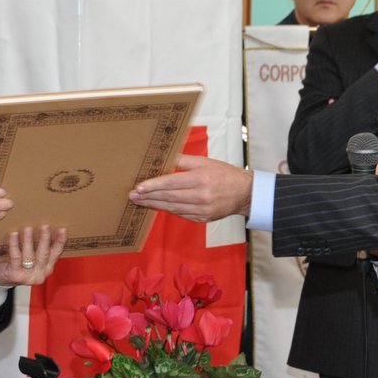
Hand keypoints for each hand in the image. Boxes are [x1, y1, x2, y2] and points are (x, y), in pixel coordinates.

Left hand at [0, 225, 68, 285]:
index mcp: (47, 268)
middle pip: (44, 254)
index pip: (56, 253)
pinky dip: (14, 245)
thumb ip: (38, 247)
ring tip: (28, 228)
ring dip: (29, 241)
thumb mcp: (31, 257)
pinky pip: (15, 257)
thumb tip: (44, 225)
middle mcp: (40, 274)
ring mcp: (27, 276)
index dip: (60, 241)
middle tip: (45, 225)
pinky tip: (13, 234)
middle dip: (45, 239)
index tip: (63, 229)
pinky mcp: (15, 275)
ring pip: (30, 256)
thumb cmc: (16, 263)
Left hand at [129, 154, 252, 222]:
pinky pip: (181, 214)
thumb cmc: (224, 174)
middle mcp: (201, 195)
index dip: (153, 185)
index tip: (138, 187)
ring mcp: (202, 209)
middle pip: (169, 197)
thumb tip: (163, 158)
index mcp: (201, 179)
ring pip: (172, 208)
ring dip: (154, 205)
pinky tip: (157, 206)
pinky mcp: (202, 218)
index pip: (171, 182)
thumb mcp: (204, 162)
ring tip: (140, 202)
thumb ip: (183, 160)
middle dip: (148, 196)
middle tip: (132, 196)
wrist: (244, 193)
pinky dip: (168, 210)